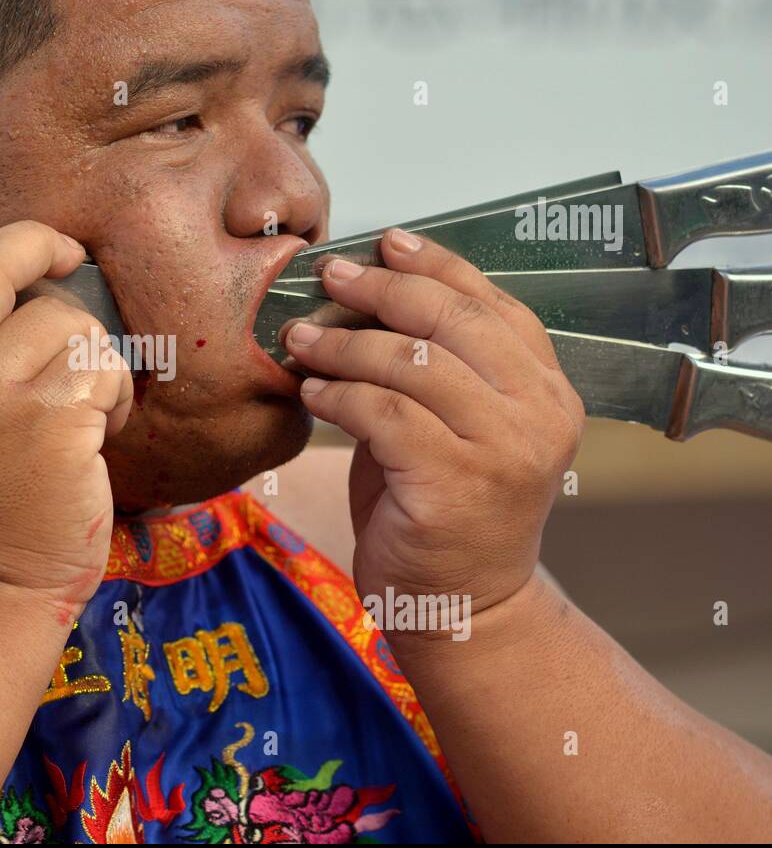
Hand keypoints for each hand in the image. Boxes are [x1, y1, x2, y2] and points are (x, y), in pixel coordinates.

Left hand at [283, 229, 583, 615]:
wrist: (465, 606)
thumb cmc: (447, 507)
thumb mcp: (458, 425)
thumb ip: (438, 364)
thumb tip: (369, 289)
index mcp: (547, 389)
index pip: (492, 303)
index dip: (435, 265)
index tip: (385, 242)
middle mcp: (539, 413)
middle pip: (451, 320)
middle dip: (381, 289)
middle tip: (329, 277)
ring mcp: (503, 449)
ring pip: (410, 362)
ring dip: (342, 343)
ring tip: (299, 339)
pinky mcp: (455, 483)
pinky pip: (380, 412)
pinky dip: (337, 395)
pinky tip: (312, 394)